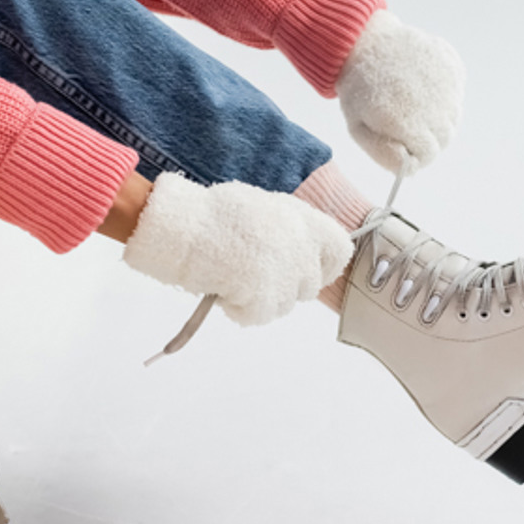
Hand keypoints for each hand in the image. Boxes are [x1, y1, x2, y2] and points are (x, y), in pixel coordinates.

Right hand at [123, 173, 352, 325]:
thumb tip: (298, 247)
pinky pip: (259, 316)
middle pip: (309, 286)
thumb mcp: (263, 207)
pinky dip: (242, 311)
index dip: (324, 264)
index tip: (310, 269)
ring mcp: (285, 277)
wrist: (185, 228)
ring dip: (263, 300)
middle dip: (287, 286)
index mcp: (304, 222)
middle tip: (259, 278)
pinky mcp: (264, 299)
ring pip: (284, 305)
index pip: (338, 251)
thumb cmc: (215, 215)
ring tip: (236, 280)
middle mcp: (301, 250)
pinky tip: (226, 292)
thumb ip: (288, 228)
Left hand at [336, 11, 464, 172]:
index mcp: (405, 121)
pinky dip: (444, 92)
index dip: (416, 155)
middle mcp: (431, 103)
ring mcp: (445, 82)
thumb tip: (410, 169)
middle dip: (427, 136)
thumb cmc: (359, 91)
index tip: (405, 147)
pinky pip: (457, 91)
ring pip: (453, 115)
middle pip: (444, 137)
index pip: (428, 154)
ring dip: (436, 115)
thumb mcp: (358, 128)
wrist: (363, 42)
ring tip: (412, 102)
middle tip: (407, 123)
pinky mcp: (452, 64)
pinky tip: (421, 84)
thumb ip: (384, 154)